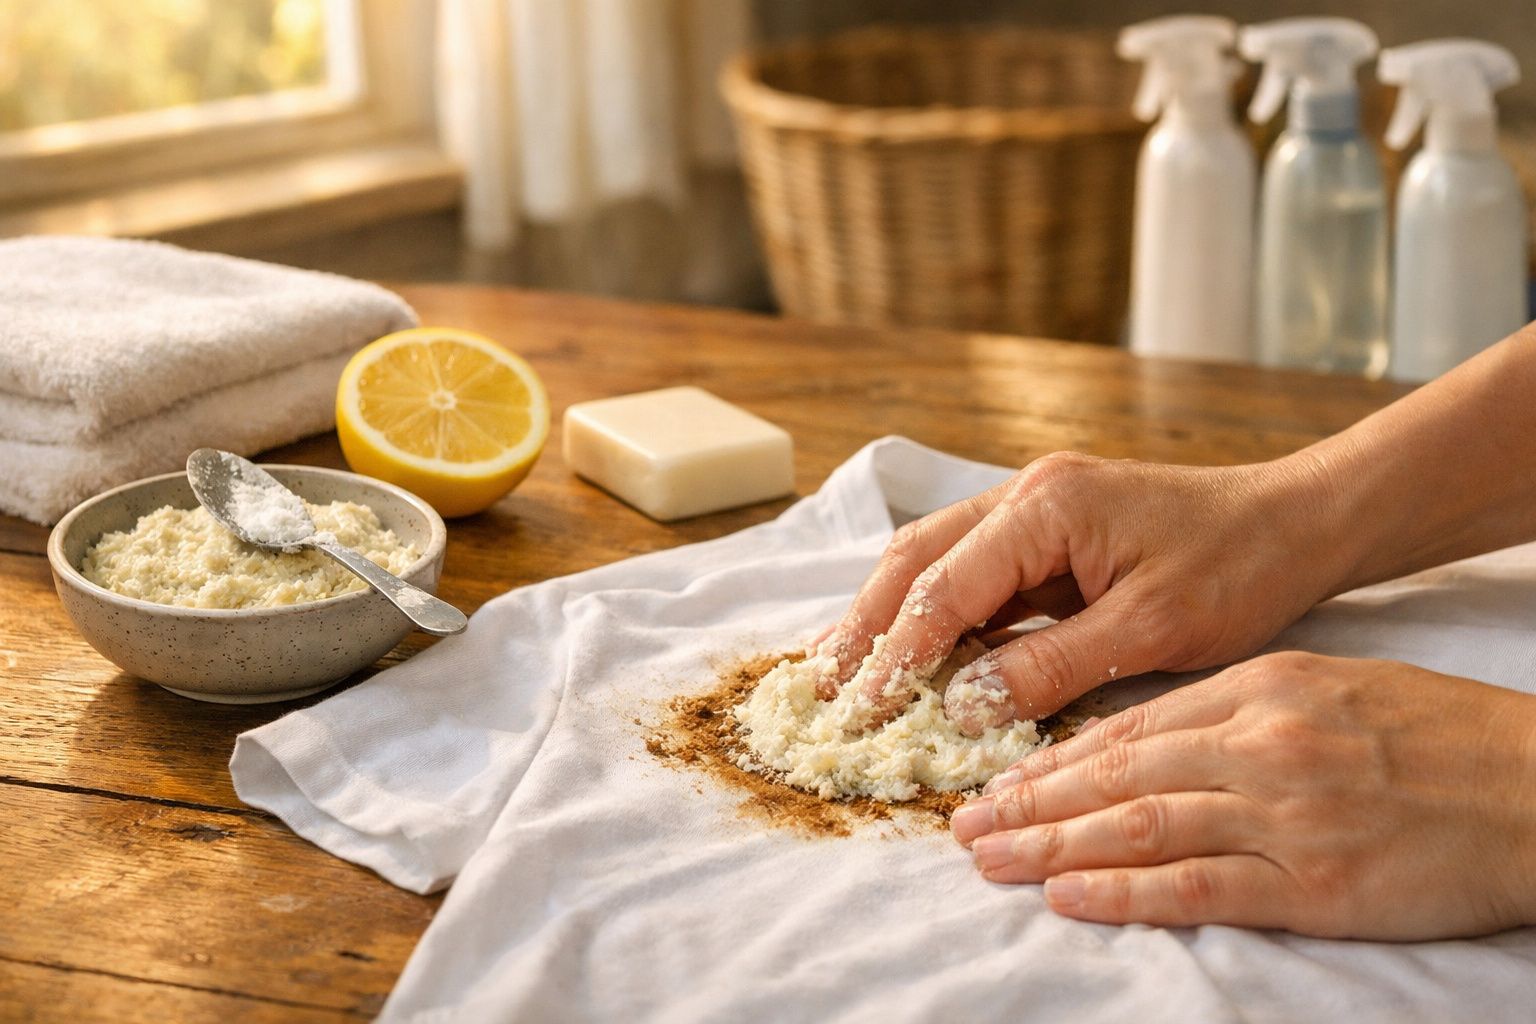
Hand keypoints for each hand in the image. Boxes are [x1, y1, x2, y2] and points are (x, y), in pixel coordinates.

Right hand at [817, 451, 1348, 730]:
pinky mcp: (1046, 533)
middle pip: (916, 558)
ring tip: (842, 670)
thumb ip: (1050, 666)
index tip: (859, 709)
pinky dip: (935, 616)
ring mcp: (1032, 509)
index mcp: (1046, 508)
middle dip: (864, 623)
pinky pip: (972, 575)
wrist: (1295, 523)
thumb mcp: (1151, 630)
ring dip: (889, 616)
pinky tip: (911, 652)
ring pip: (933, 561)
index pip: (944, 586)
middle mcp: (1025, 496)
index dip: (896, 652)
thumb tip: (962, 706)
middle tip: (822, 686)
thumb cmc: (1238, 569)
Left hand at [949, 652, 1535, 939]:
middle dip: (1030, 802)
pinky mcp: (1313, 885)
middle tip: (963, 825)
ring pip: (1139, 827)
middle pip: (1115, 774)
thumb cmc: (1433, 734)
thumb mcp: (1324, 690)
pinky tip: (1070, 896)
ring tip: (990, 860)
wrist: (1533, 785)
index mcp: (1258, 690)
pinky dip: (1125, 891)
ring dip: (1053, 845)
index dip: (1053, 759)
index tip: (999, 780)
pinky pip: (1199, 888)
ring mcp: (1283, 815)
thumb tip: (1147, 740)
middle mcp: (1258, 745)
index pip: (1128, 727)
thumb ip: (1235, 710)